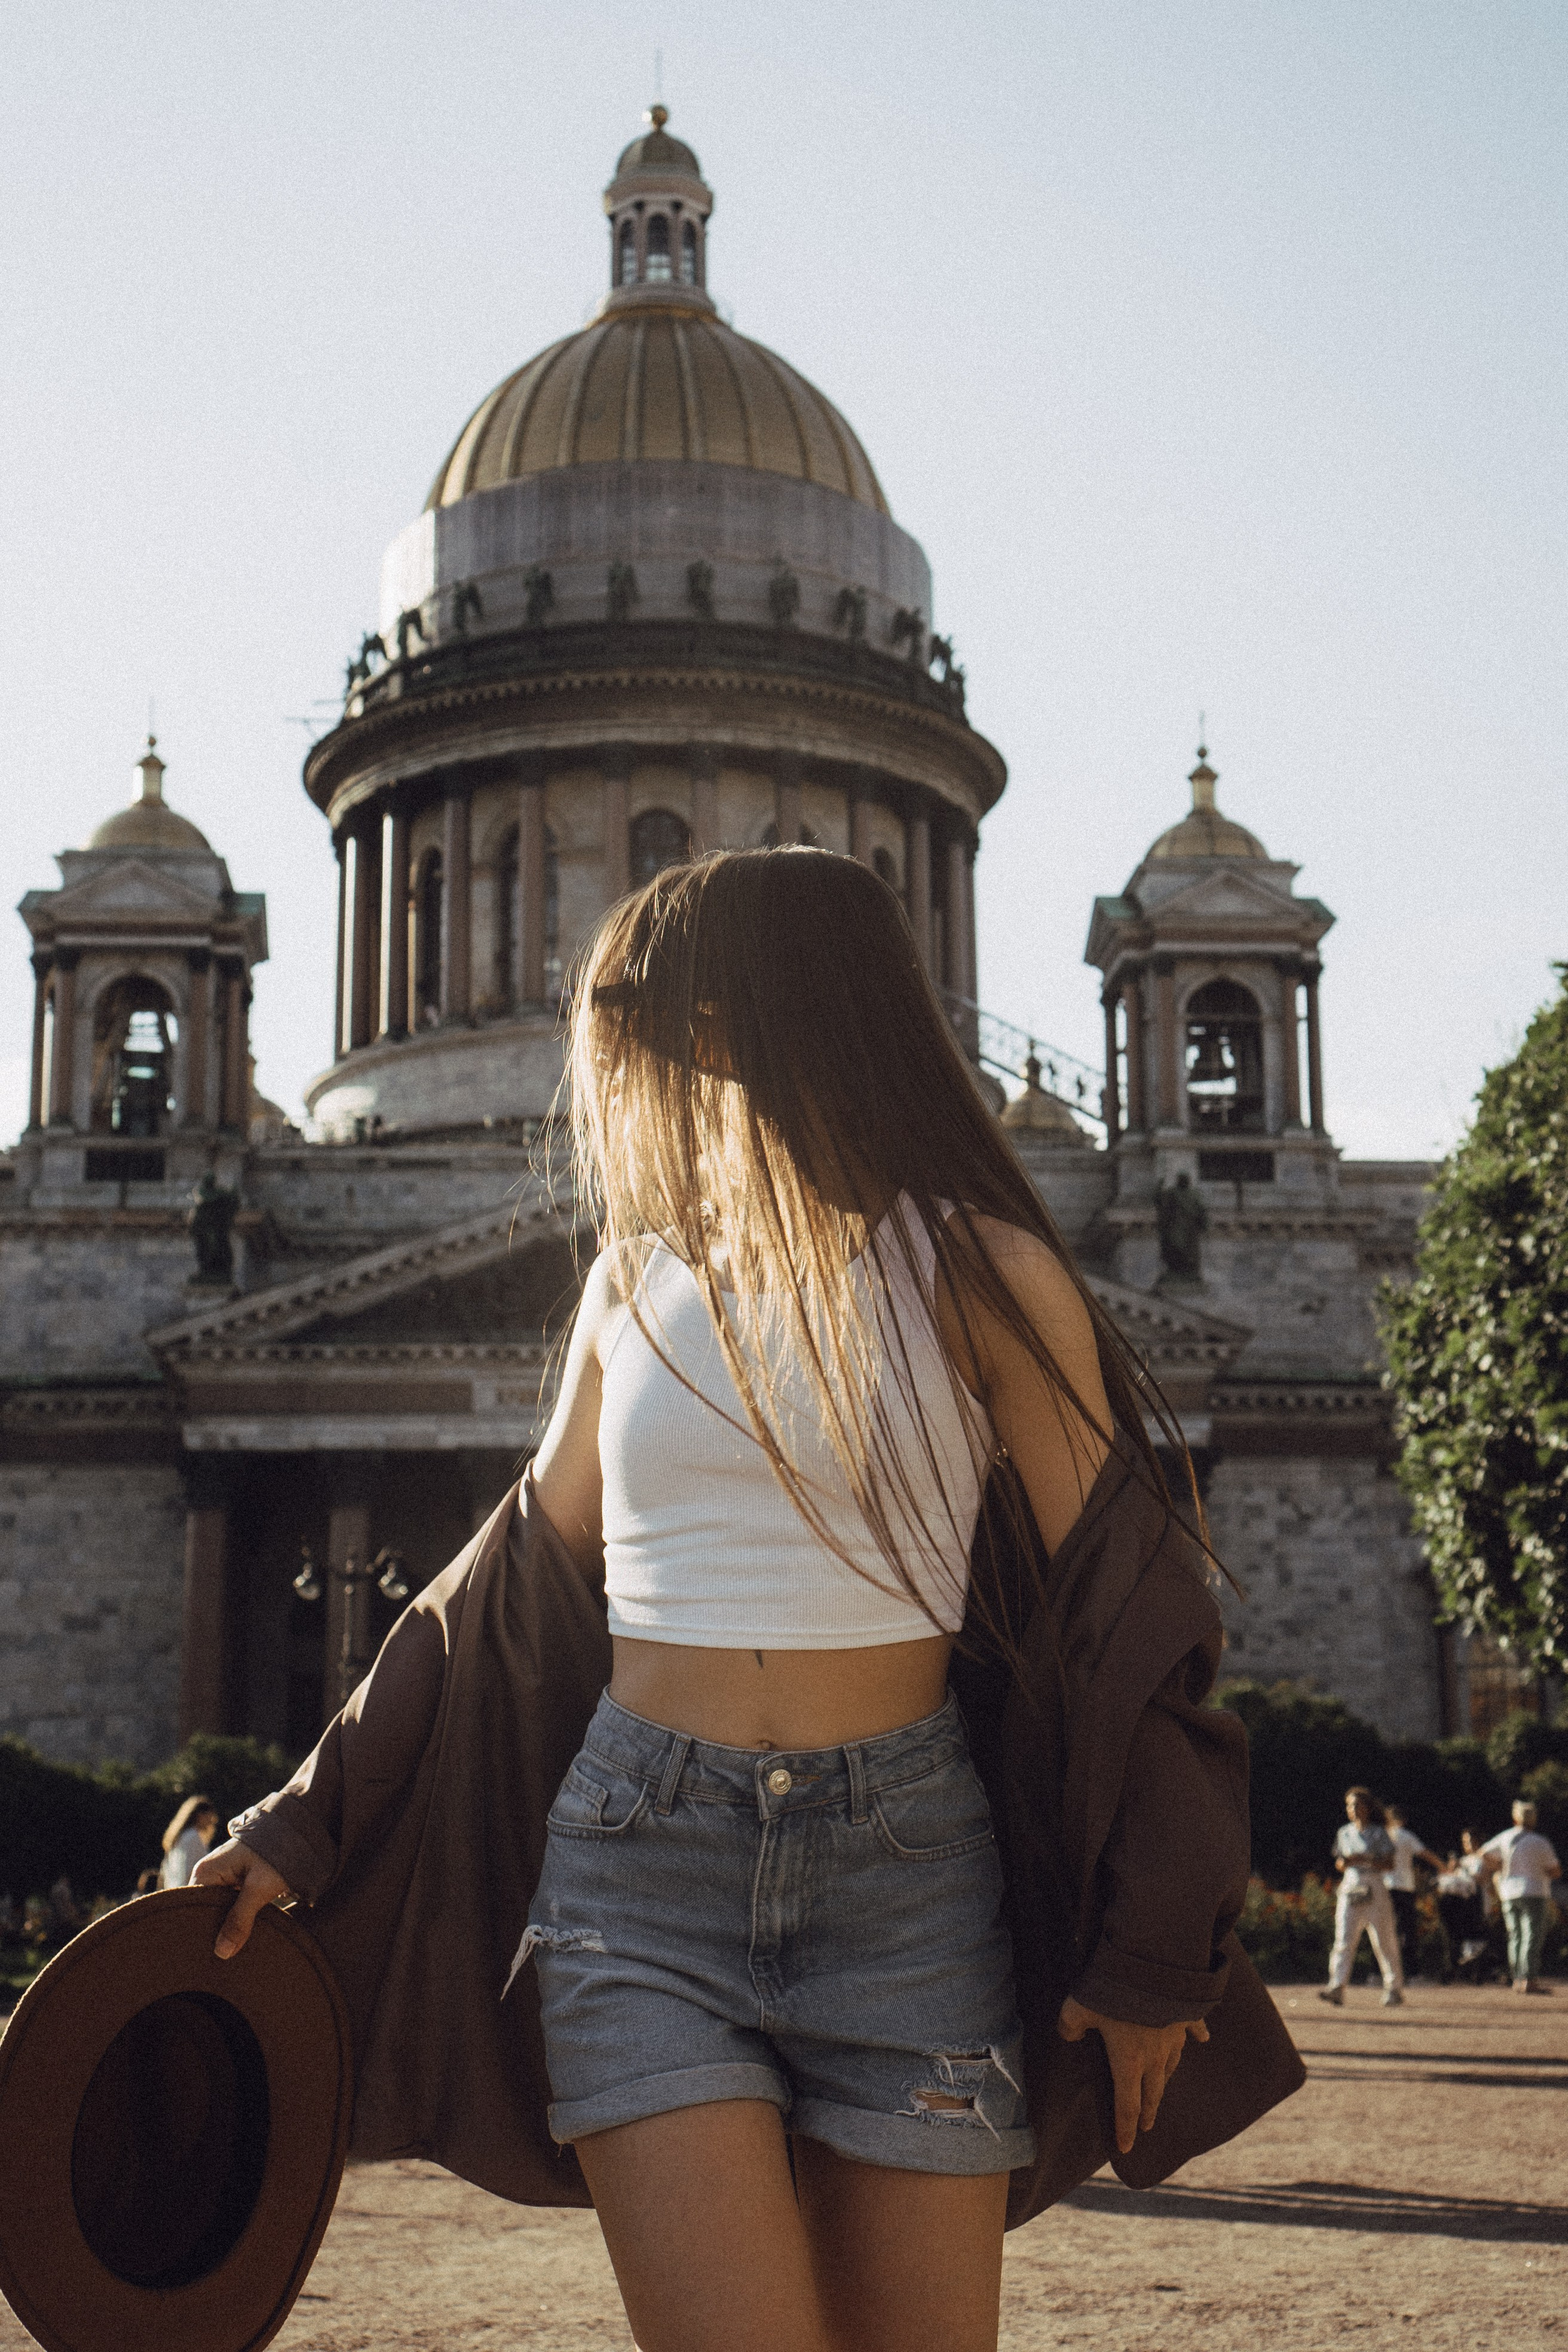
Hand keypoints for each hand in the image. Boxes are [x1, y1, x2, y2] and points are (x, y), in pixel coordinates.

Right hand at [191, 1838, 293, 1959]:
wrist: (300, 1830)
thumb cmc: (277, 1853)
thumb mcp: (260, 1887)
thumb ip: (241, 1918)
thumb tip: (221, 1952)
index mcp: (205, 1872)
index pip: (191, 1908)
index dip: (199, 1930)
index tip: (207, 1952)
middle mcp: (209, 1875)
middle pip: (203, 1911)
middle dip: (214, 1932)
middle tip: (223, 1956)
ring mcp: (223, 1878)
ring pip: (218, 1911)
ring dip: (227, 1927)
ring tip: (232, 1951)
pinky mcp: (237, 1883)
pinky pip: (230, 1906)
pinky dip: (237, 1919)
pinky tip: (242, 1937)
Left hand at [1057, 1995, 1209, 2154]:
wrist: (1152, 1963)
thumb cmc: (1112, 1989)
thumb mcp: (1077, 2007)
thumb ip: (1069, 2025)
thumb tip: (1067, 2035)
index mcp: (1128, 2061)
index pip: (1126, 2105)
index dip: (1125, 2128)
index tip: (1126, 2147)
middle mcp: (1155, 2056)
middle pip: (1152, 2092)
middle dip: (1148, 2111)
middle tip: (1146, 2125)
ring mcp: (1174, 2036)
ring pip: (1171, 2065)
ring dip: (1166, 2078)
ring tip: (1162, 2086)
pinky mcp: (1186, 2015)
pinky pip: (1194, 2029)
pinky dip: (1197, 2035)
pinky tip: (1203, 2039)